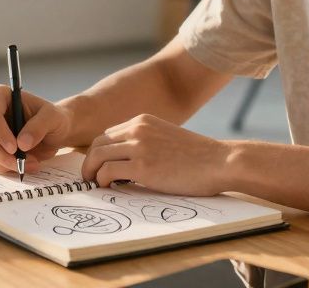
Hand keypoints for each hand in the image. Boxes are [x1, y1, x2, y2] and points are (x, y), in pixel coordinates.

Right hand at [0, 87, 73, 174]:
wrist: (54, 133)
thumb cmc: (53, 119)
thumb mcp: (53, 117)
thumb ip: (39, 126)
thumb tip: (22, 144)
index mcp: (0, 96)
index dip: (0, 133)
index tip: (14, 148)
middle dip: (2, 155)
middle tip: (22, 163)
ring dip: (8, 163)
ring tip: (32, 162)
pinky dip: (8, 168)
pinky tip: (24, 164)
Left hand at [81, 114, 231, 195]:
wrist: (219, 161)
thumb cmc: (197, 156)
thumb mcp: (166, 137)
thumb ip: (145, 142)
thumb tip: (125, 161)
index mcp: (143, 120)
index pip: (108, 134)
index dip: (99, 151)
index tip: (98, 166)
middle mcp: (137, 129)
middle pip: (97, 143)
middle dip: (89, 162)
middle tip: (89, 178)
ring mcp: (139, 146)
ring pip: (97, 157)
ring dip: (92, 173)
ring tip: (95, 184)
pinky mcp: (143, 167)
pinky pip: (108, 172)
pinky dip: (102, 181)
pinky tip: (109, 187)